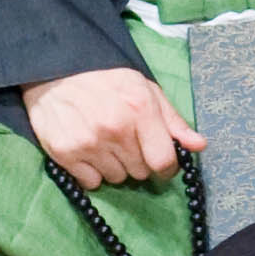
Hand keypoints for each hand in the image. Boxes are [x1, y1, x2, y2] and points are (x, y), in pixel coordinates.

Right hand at [24, 66, 202, 190]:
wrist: (55, 73)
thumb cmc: (107, 80)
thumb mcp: (145, 89)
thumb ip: (173, 120)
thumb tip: (199, 145)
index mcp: (140, 109)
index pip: (164, 161)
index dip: (167, 167)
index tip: (161, 161)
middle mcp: (115, 128)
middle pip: (140, 172)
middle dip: (138, 160)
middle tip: (125, 140)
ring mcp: (89, 143)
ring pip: (117, 178)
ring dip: (115, 165)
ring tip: (104, 141)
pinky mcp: (65, 155)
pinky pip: (92, 183)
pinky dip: (92, 172)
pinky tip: (88, 149)